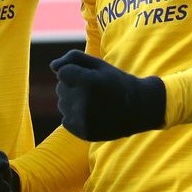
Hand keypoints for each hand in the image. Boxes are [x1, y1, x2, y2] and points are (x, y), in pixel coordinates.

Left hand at [50, 50, 165, 141]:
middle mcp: (84, 102)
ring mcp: (83, 120)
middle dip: (73, 86)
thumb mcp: (98, 65)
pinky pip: (65, 120)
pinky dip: (75, 116)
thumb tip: (52, 66)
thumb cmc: (117, 82)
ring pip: (62, 104)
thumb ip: (73, 59)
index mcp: (88, 82)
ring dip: (73, 101)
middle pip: (60, 88)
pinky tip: (92, 114)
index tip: (90, 76)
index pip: (61, 72)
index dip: (75, 72)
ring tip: (94, 102)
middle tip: (95, 90)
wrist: (139, 109)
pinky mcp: (83, 133)